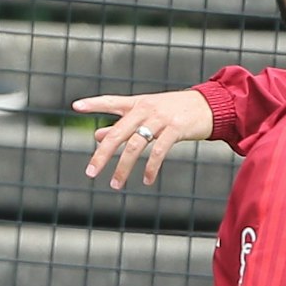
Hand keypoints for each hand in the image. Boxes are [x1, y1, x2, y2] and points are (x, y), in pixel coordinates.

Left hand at [72, 89, 213, 188]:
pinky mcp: (175, 128)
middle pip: (118, 133)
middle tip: (91, 173)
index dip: (94, 104)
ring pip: (135, 145)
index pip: (112, 101)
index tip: (75, 106)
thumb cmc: (175, 111)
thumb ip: (122, 124)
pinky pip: (158, 151)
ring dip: (124, 167)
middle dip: (102, 154)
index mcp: (137, 104)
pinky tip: (147, 180)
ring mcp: (160, 118)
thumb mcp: (148, 115)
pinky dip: (151, 168)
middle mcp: (146, 109)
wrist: (210, 106)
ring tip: (116, 184)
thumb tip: (96, 135)